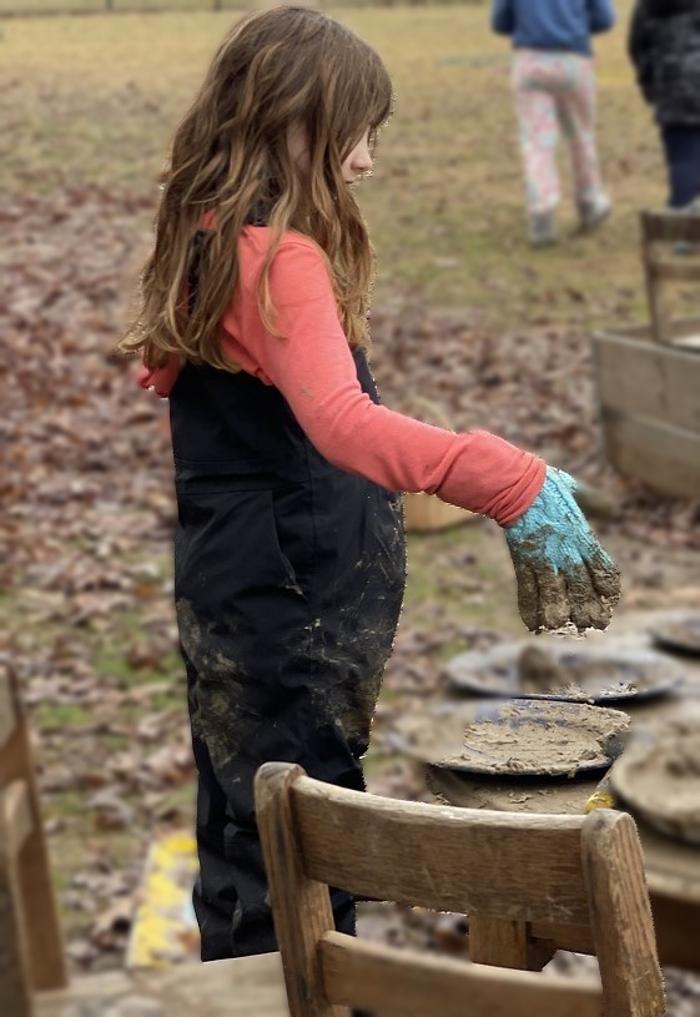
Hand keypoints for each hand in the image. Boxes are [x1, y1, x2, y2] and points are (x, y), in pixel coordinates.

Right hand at [503, 467, 620, 632]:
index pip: (603, 571)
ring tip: (562, 628)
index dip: (608, 590)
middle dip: (588, 610)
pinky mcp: (522, 561)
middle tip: (592, 625)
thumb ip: (596, 501)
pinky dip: (530, 610)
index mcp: (583, 537)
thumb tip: (614, 508)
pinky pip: (527, 591)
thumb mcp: (577, 489)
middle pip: (583, 589)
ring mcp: (543, 559)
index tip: (608, 600)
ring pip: (555, 596)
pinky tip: (534, 625)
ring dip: (560, 616)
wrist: (514, 484)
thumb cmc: (545, 484)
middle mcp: (566, 553)